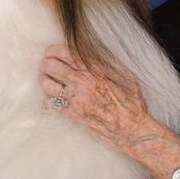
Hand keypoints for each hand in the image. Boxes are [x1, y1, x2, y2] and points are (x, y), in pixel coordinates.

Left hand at [40, 44, 179, 178]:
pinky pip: (51, 103)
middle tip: (48, 67)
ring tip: (51, 82)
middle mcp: (84, 82)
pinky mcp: (73, 114)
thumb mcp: (125, 74)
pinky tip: (55, 99)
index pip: (64, 52)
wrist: (132, 129)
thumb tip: (94, 49)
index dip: (53, 51)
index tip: (52, 53)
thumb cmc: (131, 101)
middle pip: (51, 66)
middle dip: (46, 64)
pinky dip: (49, 100)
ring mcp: (77, 99)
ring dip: (46, 82)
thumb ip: (108, 60)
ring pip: (47, 85)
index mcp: (95, 69)